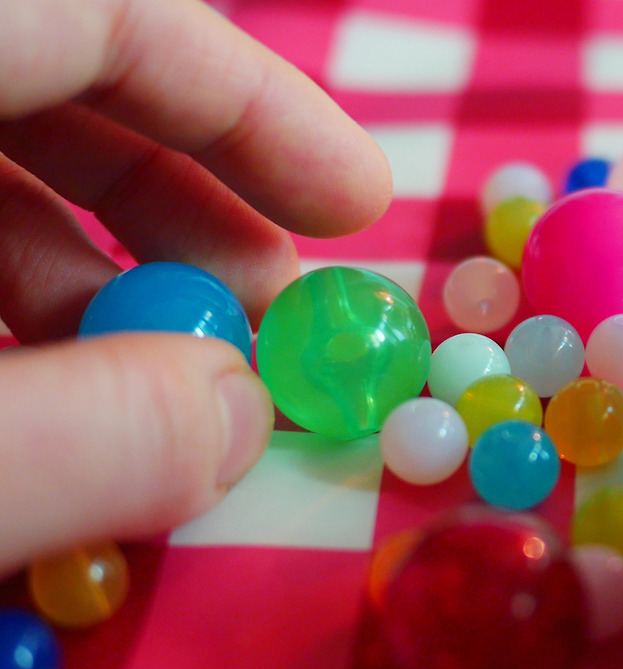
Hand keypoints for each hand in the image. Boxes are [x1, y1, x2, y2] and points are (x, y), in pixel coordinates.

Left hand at [0, 0, 390, 573]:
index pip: (102, 6)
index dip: (253, 102)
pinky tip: (41, 391)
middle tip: (274, 324)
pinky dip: (6, 296)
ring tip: (162, 384)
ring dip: (99, 263)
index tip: (361, 207)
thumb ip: (67, 445)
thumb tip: (239, 420)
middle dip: (190, 199)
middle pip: (56, 70)